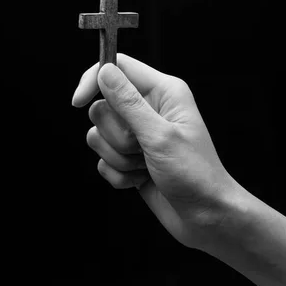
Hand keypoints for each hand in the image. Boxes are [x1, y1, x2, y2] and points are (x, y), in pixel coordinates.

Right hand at [72, 54, 248, 250]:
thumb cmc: (195, 174)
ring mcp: (138, 136)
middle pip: (102, 106)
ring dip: (119, 158)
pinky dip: (119, 175)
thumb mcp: (160, 136)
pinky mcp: (130, 159)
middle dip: (116, 135)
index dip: (94, 80)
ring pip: (99, 136)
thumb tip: (104, 72)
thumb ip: (129, 104)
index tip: (78, 102)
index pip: (117, 68)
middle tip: (142, 148)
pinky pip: (102, 160)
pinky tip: (142, 181)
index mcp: (163, 92)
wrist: (206, 218)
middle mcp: (148, 109)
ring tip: (146, 167)